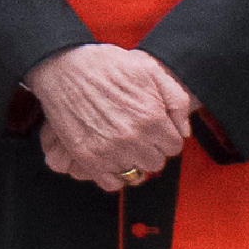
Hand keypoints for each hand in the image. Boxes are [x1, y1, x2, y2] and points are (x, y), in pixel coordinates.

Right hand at [23, 43, 192, 191]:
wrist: (64, 66)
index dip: (165, 135)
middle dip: (151, 148)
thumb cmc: (106, 65)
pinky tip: (112, 158)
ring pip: (136, 174)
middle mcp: (133, 138)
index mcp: (152, 118)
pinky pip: (112, 183)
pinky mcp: (87, 158)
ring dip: (132, 161)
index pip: (174, 146)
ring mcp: (109, 151)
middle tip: (139, 135)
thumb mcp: (150, 69)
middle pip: (156, 162)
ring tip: (123, 145)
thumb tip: (184, 131)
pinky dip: (115, 175)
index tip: (155, 129)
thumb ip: (176, 100)